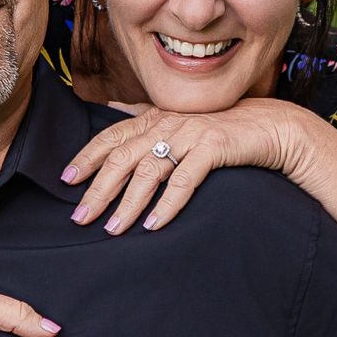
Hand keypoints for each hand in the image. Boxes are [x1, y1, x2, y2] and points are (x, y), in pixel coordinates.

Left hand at [62, 97, 307, 233]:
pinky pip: (184, 179)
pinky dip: (167, 203)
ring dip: (128, 203)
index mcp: (155, 117)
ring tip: (112, 229)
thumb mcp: (178, 117)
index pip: (111, 137)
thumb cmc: (221, 128)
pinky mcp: (213, 148)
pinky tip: (153, 225)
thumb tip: (114, 106)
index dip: (87, 157)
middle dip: (99, 189)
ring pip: (149, 170)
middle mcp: (168, 122)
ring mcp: (190, 134)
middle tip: (80, 217)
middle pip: (122, 158)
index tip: (66, 180)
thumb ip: (145, 114)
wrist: (269, 127)